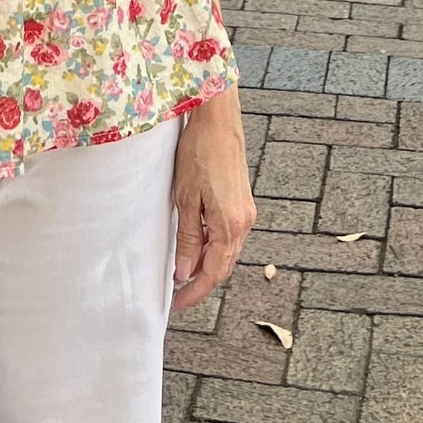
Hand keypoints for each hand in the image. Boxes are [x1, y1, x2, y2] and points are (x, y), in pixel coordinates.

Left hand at [171, 91, 256, 309]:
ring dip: (206, 262)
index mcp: (231, 224)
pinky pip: (228, 234)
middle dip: (200, 280)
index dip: (195, 291)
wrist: (217, 118)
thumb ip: (187, 237)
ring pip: (226, 250)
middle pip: (223, 264)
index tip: (178, 304)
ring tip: (181, 269)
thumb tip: (184, 271)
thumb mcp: (185, 198)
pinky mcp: (241, 201)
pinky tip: (195, 242)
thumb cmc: (199, 151)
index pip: (214, 272)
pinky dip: (212, 244)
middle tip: (176, 292)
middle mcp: (244, 221)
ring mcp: (245, 211)